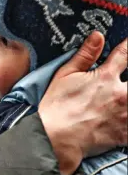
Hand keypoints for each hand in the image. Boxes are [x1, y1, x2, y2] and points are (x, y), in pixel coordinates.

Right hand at [38, 31, 126, 174]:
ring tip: (124, 100)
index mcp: (106, 77)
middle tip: (124, 85)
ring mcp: (124, 115)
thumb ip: (85, 55)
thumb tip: (97, 37)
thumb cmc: (57, 107)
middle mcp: (120, 94)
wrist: (54, 137)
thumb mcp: (65, 74)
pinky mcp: (124, 134)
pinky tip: (125, 118)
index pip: (126, 54)